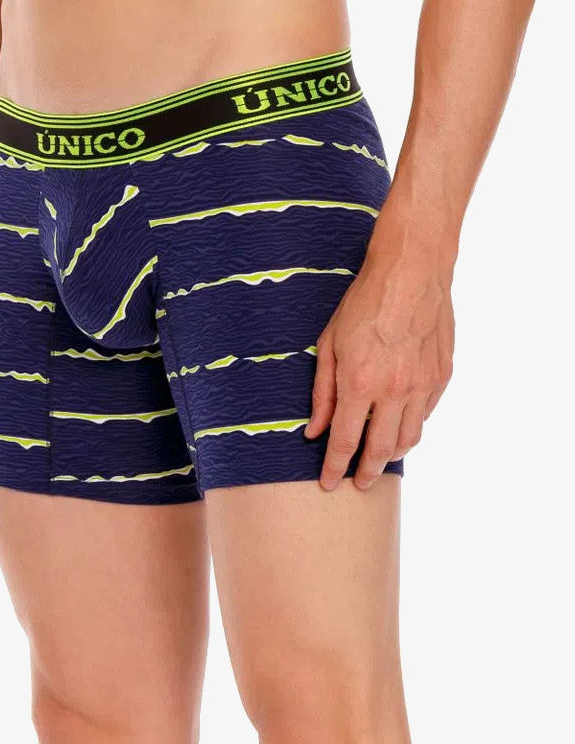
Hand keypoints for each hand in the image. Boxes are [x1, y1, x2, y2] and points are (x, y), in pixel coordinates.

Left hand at [306, 248, 454, 490]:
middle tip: (358, 483)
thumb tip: (314, 431)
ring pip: (409, 439)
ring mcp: (422, 386)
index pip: (345, 442)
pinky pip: (426, 414)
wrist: (411, 273)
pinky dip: (412, 426)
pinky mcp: (442, 376)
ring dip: (393, 456)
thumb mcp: (329, 344)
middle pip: (381, 451)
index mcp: (360, 383)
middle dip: (367, 473)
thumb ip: (322, 392)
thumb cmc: (363, 303)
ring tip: (379, 460)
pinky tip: (400, 425)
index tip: (328, 484)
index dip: (335, 467)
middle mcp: (394, 391)